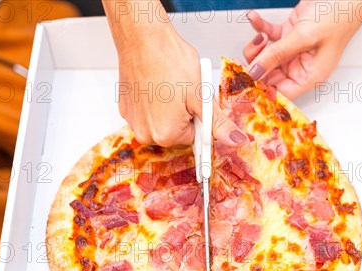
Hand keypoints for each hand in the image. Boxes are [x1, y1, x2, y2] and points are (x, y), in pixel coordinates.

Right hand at [104, 1, 246, 146]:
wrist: (143, 38)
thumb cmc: (170, 61)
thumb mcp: (201, 96)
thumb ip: (218, 123)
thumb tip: (235, 141)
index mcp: (166, 135)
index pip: (195, 138)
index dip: (200, 118)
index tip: (197, 102)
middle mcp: (146, 134)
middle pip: (177, 133)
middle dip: (185, 114)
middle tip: (185, 91)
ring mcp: (134, 122)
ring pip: (162, 122)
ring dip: (169, 108)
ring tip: (170, 86)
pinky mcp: (126, 109)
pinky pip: (147, 113)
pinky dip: (154, 102)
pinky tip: (157, 84)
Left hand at [243, 0, 361, 98]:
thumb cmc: (339, 15)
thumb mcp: (304, 37)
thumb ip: (277, 55)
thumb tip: (255, 71)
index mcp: (310, 75)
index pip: (281, 93)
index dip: (262, 89)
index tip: (247, 81)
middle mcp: (301, 66)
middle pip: (268, 76)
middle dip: (255, 65)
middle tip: (248, 56)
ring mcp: (293, 50)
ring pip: (264, 57)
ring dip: (256, 47)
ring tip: (260, 35)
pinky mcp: (289, 34)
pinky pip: (268, 36)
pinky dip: (259, 28)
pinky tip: (255, 19)